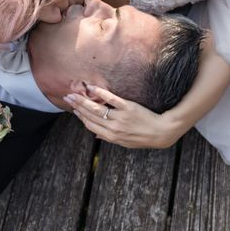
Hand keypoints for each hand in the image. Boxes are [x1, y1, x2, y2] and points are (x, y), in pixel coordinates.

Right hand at [64, 85, 185, 148]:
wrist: (161, 132)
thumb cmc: (143, 138)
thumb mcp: (125, 143)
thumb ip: (109, 138)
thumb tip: (96, 136)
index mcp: (111, 136)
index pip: (90, 125)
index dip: (80, 116)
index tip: (73, 109)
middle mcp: (112, 127)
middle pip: (90, 115)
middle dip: (77, 106)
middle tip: (68, 97)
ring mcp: (119, 117)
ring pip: (97, 108)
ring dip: (83, 100)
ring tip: (75, 93)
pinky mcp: (127, 108)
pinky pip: (111, 99)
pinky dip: (100, 93)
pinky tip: (92, 87)